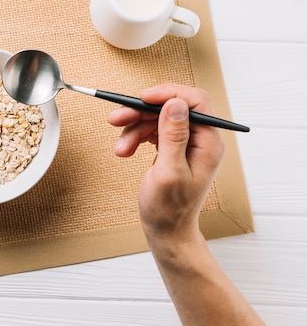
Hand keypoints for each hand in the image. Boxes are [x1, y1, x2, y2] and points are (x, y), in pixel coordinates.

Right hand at [107, 84, 223, 243]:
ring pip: (156, 118)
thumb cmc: (170, 208)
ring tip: (121, 148)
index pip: (194, 102)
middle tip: (116, 118)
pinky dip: (135, 136)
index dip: (167, 94)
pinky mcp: (171, 148)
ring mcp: (185, 143)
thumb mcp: (169, 172)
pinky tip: (126, 149)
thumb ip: (173, 136)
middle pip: (169, 108)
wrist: (166, 230)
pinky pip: (151, 130)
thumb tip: (175, 104)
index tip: (142, 97)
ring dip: (133, 128)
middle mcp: (199, 139)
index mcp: (208, 142)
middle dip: (141, 112)